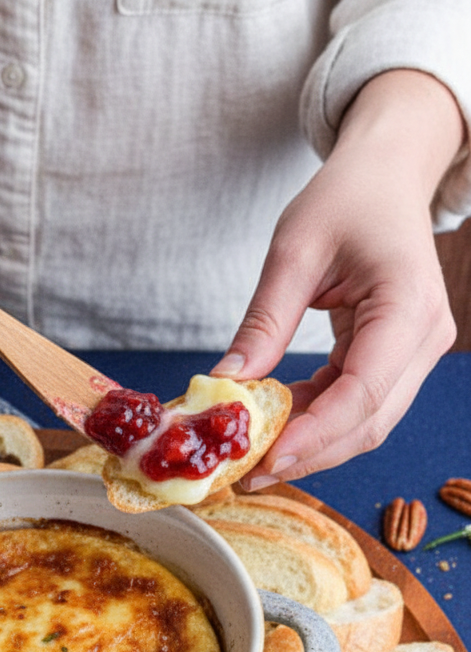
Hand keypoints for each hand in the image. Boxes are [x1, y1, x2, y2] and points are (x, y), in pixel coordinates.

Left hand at [213, 70, 463, 484]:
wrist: (384, 178)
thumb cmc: (345, 198)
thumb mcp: (293, 251)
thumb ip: (264, 321)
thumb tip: (227, 384)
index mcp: (408, 306)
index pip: (364, 391)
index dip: (316, 433)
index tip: (267, 458)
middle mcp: (424, 338)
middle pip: (369, 420)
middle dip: (309, 453)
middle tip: (247, 473)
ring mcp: (416, 351)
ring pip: (366, 421)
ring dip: (310, 442)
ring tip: (252, 455)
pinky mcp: (397, 356)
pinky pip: (357, 402)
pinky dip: (315, 417)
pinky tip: (274, 422)